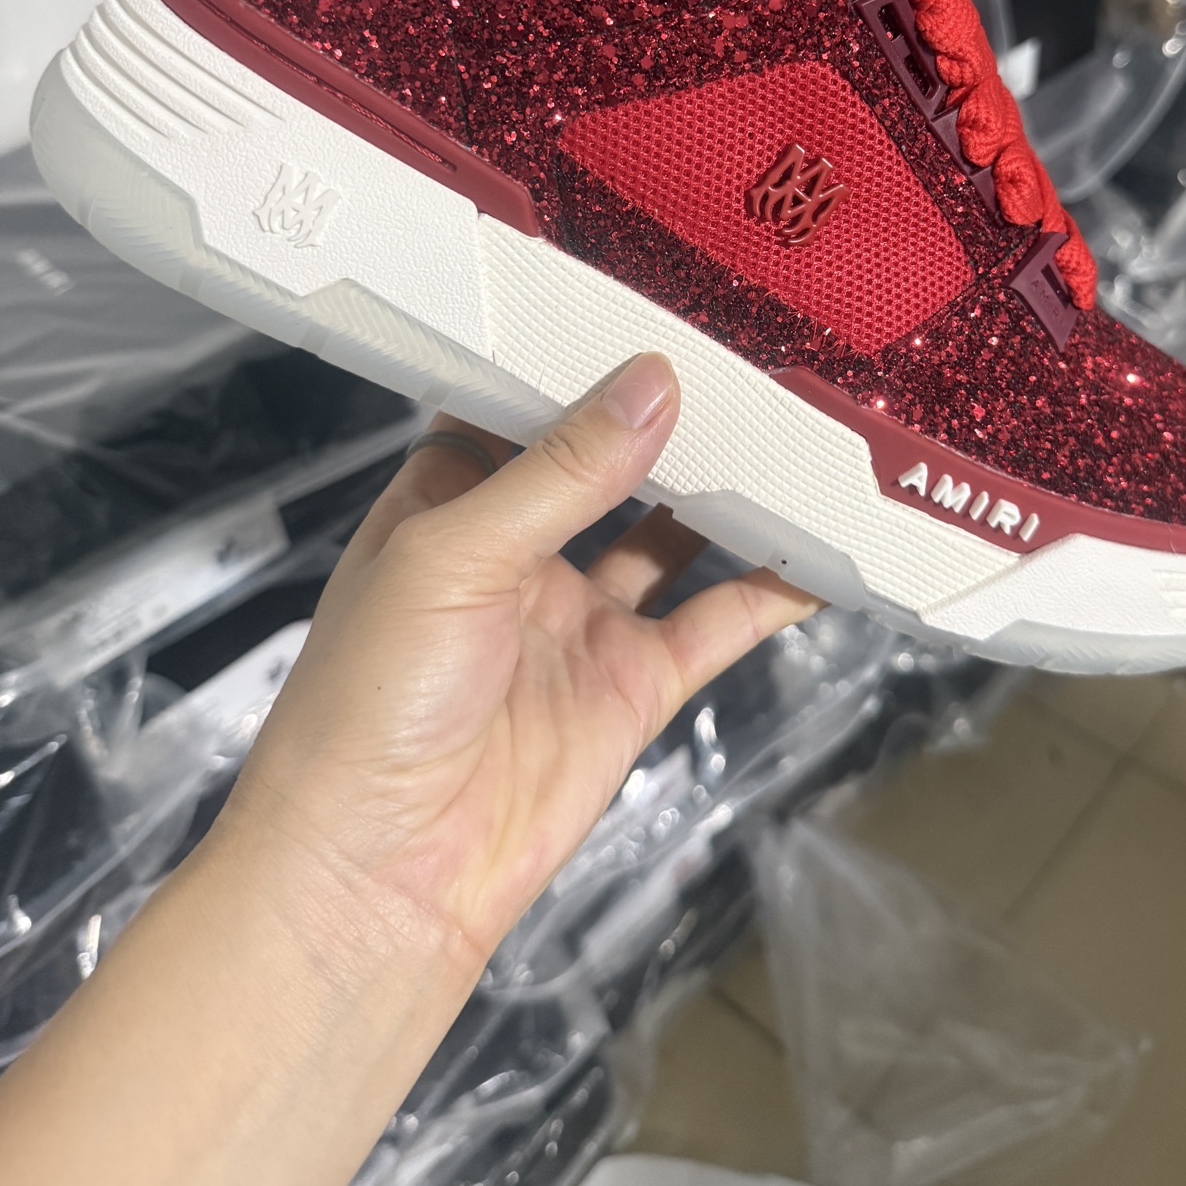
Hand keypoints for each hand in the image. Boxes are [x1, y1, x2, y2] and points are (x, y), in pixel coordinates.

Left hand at [220, 351, 819, 975]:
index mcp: (450, 500)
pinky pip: (716, 622)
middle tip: (753, 361)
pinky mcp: (631, 684)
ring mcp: (579, 618)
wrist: (380, 879)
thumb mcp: (452, 557)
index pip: (526, 404)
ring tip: (799, 435)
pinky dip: (770, 590)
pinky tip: (819, 551)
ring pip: (673, 534)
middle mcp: (519, 550)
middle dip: (674, 419)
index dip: (585, 359)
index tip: (661, 307)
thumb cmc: (366, 706)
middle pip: (611, 463)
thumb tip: (649, 386)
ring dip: (728, 492)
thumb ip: (559, 474)